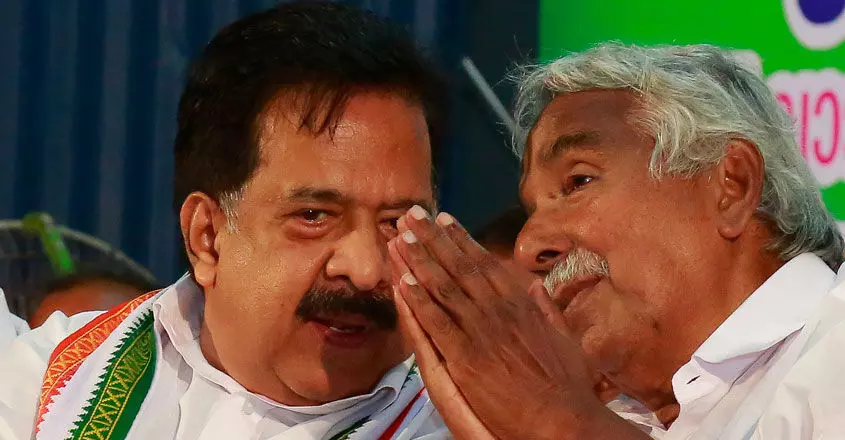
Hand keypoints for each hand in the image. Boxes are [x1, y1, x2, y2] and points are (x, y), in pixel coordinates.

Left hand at [389, 207, 646, 439]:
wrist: (562, 420)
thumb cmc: (568, 385)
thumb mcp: (564, 337)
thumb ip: (546, 309)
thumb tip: (536, 285)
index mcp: (521, 304)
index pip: (485, 263)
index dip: (461, 239)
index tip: (444, 219)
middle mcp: (498, 310)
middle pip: (459, 266)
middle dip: (433, 238)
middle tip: (412, 215)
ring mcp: (481, 332)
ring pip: (443, 287)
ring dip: (419, 259)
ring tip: (400, 236)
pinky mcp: (465, 358)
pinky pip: (436, 324)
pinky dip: (418, 301)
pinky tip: (402, 282)